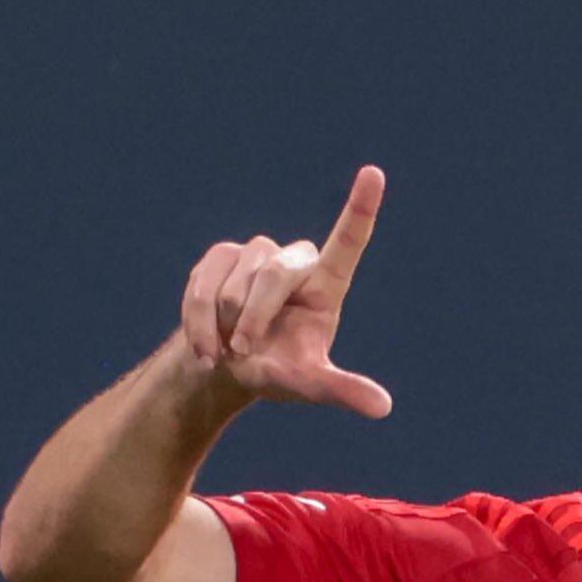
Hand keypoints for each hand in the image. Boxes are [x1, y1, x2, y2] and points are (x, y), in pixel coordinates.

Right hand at [178, 165, 392, 419]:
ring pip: (234, 285)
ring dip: (226, 327)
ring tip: (229, 349)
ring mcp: (255, 254)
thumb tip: (383, 408)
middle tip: (244, 352)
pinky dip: (198, 323)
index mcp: (325, 286)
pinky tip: (206, 346)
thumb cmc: (278, 373)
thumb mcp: (309, 385)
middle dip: (254, 320)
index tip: (374, 173)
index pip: (346, 244)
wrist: (230, 368)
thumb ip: (342, 391)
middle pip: (273, 275)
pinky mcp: (220, 257)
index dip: (359, 209)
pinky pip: (202, 286)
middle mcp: (294, 262)